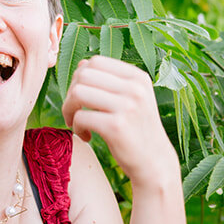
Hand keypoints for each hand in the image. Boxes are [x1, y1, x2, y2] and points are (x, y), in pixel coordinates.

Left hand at [62, 55, 176, 188]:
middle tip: (76, 112)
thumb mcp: (133, 99)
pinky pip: (81, 117)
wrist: (154, 163)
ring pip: (78, 93)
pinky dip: (77, 127)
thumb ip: (111, 81)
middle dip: (71, 93)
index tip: (83, 98)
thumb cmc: (136, 130)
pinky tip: (86, 136)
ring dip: (69, 109)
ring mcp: (127, 106)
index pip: (95, 61)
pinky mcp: (116, 127)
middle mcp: (135, 88)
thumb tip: (82, 64)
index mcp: (138, 77)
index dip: (80, 77)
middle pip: (84, 74)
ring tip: (77, 123)